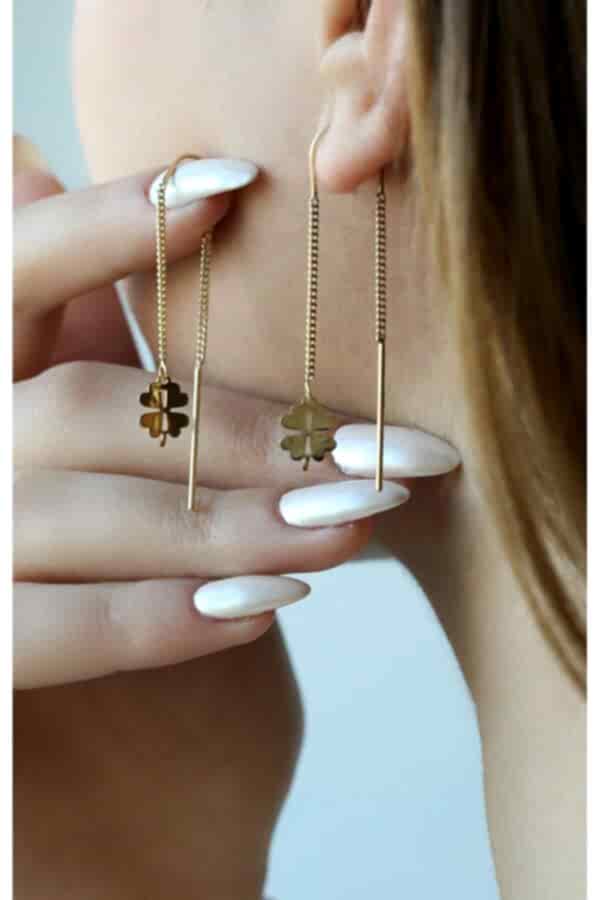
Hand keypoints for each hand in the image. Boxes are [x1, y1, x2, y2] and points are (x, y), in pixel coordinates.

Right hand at [13, 139, 374, 689]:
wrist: (108, 766)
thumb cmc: (124, 574)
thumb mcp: (104, 442)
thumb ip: (77, 329)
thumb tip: (31, 164)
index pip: (15, 272)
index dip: (110, 225)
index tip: (237, 184)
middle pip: (87, 409)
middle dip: (247, 432)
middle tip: (387, 453)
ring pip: (78, 515)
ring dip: (229, 522)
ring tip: (355, 522)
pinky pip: (44, 631)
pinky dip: (155, 618)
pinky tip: (268, 606)